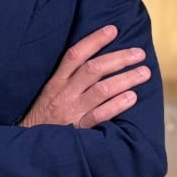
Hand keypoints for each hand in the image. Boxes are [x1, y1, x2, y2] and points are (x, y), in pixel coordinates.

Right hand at [20, 25, 149, 128]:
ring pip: (101, 90)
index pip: (75, 54)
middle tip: (139, 53)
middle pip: (94, 69)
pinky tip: (132, 97)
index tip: (113, 30)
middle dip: (119, 59)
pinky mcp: (79, 129)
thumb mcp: (49, 92)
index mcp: (56, 81)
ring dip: (125, 79)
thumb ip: (68, 77)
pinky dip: (117, 105)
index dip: (94, 40)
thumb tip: (95, 58)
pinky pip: (100, 115)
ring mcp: (72, 111)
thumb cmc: (44, 116)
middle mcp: (64, 93)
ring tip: (144, 73)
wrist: (32, 146)